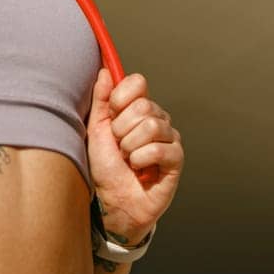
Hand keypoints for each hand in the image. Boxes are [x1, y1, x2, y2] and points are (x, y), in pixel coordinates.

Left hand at [85, 68, 182, 240]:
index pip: (138, 83)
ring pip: (152, 126)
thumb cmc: (104, 167)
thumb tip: (106, 71)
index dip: (120, 98)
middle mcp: (157, 119)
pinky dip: (141, 160)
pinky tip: (139, 169)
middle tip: (119, 146)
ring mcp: (169, 138)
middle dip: (122, 129)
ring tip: (128, 159)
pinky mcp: (176, 159)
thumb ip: (101, 99)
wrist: (111, 201)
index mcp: (138, 108)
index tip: (111, 117)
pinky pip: (160, 148)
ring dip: (130, 146)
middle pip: (143, 106)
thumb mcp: (96, 130)